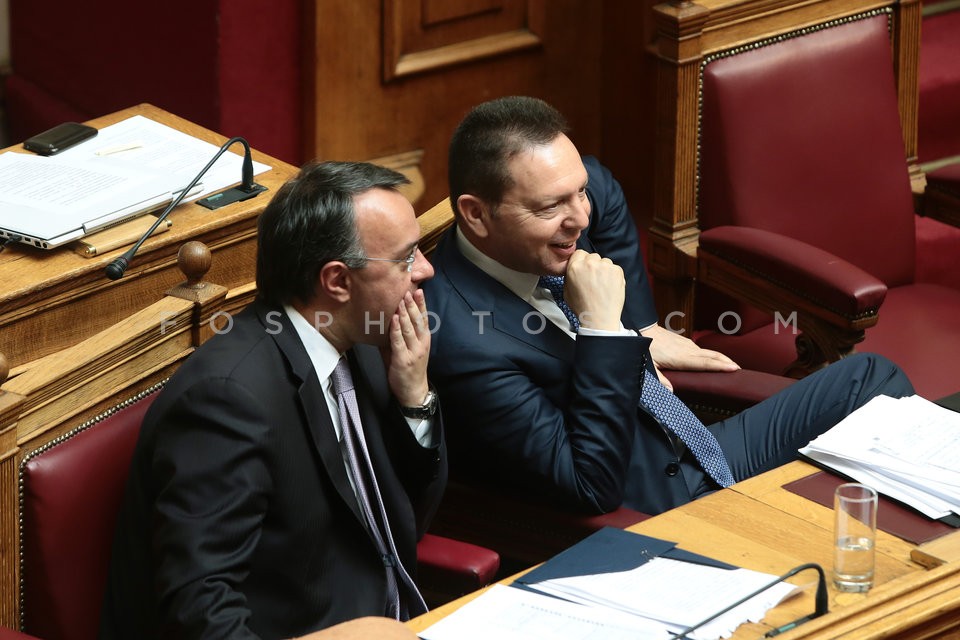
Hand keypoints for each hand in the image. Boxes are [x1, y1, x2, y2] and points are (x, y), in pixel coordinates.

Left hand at [381, 290, 430, 407]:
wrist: (413, 391)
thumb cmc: (410, 369)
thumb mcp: (408, 349)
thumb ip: (399, 335)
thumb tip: (387, 319)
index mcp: (424, 339)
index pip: (424, 318)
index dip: (421, 304)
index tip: (418, 290)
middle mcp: (421, 343)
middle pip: (418, 320)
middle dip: (412, 304)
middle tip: (408, 289)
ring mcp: (413, 351)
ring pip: (409, 328)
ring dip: (405, 313)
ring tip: (401, 300)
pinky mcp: (403, 359)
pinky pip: (399, 341)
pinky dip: (396, 329)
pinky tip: (394, 319)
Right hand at [563, 250, 624, 330]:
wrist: (599, 318)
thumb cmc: (583, 307)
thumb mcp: (566, 290)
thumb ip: (569, 275)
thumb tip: (574, 268)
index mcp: (575, 267)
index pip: (579, 253)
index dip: (582, 261)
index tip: (584, 269)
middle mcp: (590, 263)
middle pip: (593, 256)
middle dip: (593, 265)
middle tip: (593, 279)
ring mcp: (605, 266)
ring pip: (605, 261)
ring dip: (604, 270)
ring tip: (602, 285)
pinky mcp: (617, 271)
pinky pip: (615, 268)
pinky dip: (613, 275)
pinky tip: (609, 286)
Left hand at [641, 324, 738, 389]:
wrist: (643, 328)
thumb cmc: (647, 348)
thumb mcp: (650, 366)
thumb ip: (660, 379)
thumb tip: (671, 391)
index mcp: (682, 358)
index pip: (705, 363)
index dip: (720, 366)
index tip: (734, 368)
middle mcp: (688, 350)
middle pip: (713, 355)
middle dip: (727, 362)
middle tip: (740, 369)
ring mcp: (688, 344)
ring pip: (709, 352)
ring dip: (722, 358)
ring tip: (732, 366)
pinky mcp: (685, 342)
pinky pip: (702, 349)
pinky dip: (712, 355)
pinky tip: (714, 360)